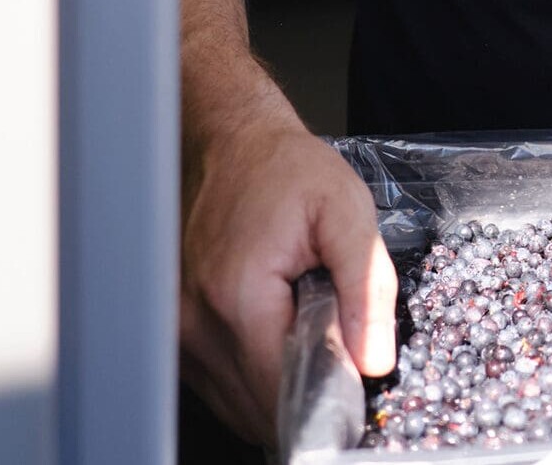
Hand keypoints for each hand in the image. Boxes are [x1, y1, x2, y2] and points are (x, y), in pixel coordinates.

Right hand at [180, 102, 397, 444]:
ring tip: (304, 324)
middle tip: (335, 339)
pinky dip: (255, 373)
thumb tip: (374, 360)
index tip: (357, 373)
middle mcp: (196, 324)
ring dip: (279, 383)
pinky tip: (278, 330)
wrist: (237, 145)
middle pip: (258, 406)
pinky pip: (220, 383)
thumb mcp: (348, 213)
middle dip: (306, 388)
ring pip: (236, 403)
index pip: (283, 391)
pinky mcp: (178, 335)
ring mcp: (180, 334)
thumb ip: (367, 289)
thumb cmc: (289, 171)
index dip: (328, 393)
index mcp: (238, 297)